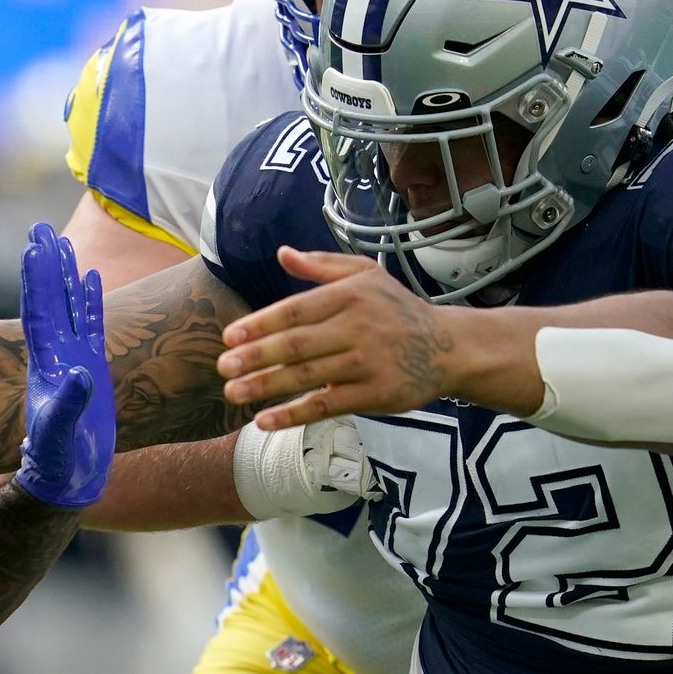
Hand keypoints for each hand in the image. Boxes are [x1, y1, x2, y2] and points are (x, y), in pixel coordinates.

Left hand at [12, 223, 114, 506]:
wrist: (66, 479)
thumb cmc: (56, 462)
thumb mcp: (58, 435)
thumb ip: (67, 406)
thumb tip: (80, 375)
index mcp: (45, 365)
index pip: (39, 315)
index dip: (37, 282)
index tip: (33, 248)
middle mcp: (56, 355)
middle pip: (50, 300)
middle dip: (45, 265)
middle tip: (41, 228)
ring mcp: (73, 358)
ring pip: (69, 307)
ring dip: (65, 275)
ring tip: (61, 241)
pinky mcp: (92, 368)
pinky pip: (92, 325)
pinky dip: (91, 301)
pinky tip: (91, 277)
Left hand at [218, 248, 458, 429]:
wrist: (450, 348)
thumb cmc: (398, 310)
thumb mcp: (366, 276)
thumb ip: (321, 266)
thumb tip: (281, 253)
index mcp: (351, 296)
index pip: (296, 310)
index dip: (260, 324)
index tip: (229, 338)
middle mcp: (359, 327)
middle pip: (297, 344)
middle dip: (256, 357)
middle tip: (222, 368)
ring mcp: (368, 363)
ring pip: (307, 376)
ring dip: (266, 387)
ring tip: (233, 393)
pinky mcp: (376, 395)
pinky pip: (327, 405)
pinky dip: (294, 415)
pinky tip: (264, 420)